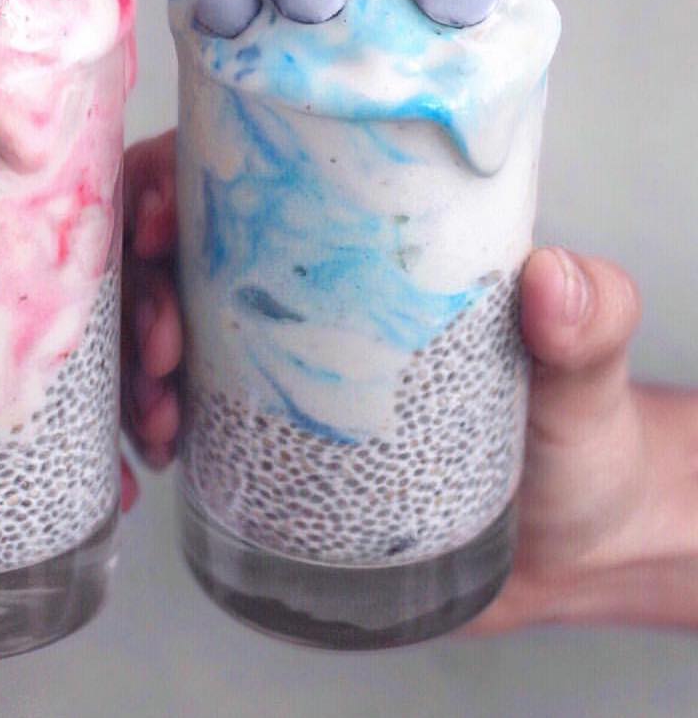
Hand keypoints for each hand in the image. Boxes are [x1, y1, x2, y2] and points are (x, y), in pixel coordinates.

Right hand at [115, 136, 697, 626]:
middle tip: (162, 353)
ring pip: (153, 327)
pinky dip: (141, 423)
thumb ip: (589, 326)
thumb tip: (551, 279)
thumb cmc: (568, 435)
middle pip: (168, 253)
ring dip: (129, 364)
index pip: (231, 172)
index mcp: (349, 238)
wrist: (561, 544)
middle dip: (136, 292)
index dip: (164, 182)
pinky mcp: (258, 428)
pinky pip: (170, 404)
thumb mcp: (583, 375)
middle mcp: (292, 286)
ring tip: (158, 424)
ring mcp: (267, 356)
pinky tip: (152, 456)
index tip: (155, 227)